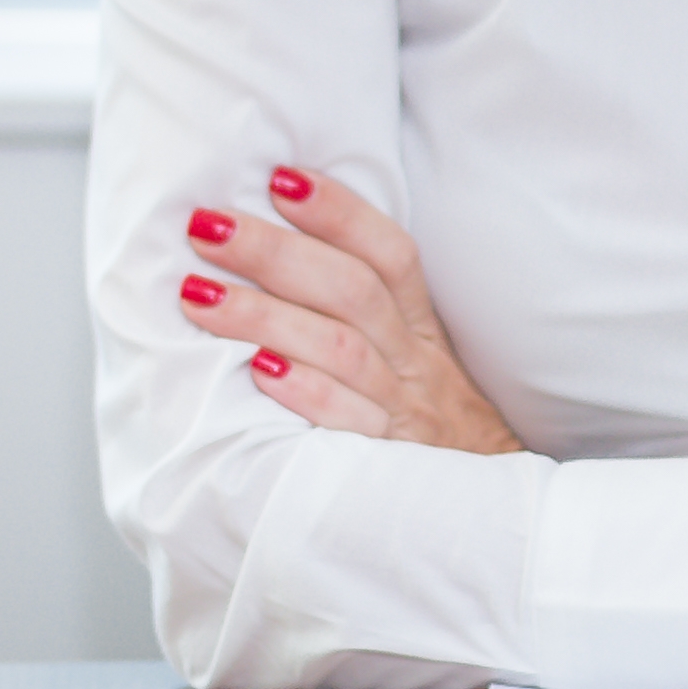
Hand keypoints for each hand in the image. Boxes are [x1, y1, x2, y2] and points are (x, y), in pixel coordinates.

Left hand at [170, 168, 524, 454]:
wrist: (488, 512)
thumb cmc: (425, 423)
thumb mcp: (411, 359)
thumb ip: (360, 312)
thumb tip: (269, 252)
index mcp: (420, 326)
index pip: (389, 253)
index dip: (339, 211)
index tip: (279, 176)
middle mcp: (414, 359)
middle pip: (351, 290)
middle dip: (274, 251)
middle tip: (206, 226)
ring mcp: (404, 410)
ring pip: (342, 348)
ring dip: (266, 316)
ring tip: (199, 294)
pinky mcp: (391, 462)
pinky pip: (350, 422)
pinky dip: (307, 392)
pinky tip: (257, 373)